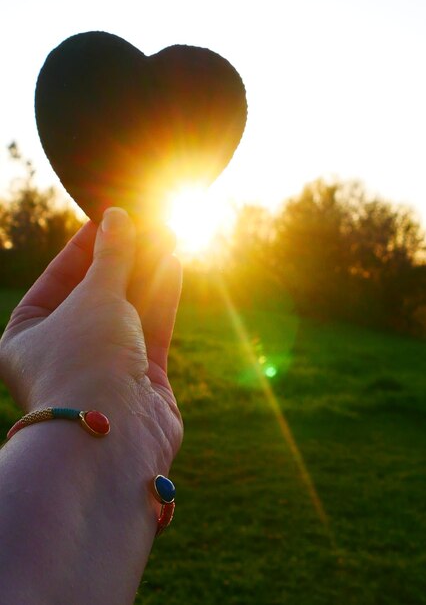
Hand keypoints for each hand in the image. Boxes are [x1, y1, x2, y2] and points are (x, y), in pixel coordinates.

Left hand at [0, 208, 182, 472]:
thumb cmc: (85, 361)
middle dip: (121, 257)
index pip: (56, 278)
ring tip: (166, 234)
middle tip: (145, 223)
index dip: (84, 245)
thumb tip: (116, 216)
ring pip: (127, 309)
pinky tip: (172, 264)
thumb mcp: (94, 296)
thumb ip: (111, 257)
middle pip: (95, 292)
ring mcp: (103, 366)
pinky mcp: (139, 378)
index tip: (107, 215)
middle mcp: (63, 352)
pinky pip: (149, 328)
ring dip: (146, 272)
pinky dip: (160, 296)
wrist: (113, 436)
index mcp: (26, 336)